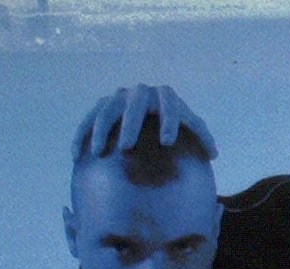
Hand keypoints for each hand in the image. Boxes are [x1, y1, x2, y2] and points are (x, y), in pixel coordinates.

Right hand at [71, 84, 217, 159]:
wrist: (152, 112)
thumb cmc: (175, 124)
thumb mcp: (191, 127)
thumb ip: (202, 137)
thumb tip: (213, 154)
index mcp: (165, 96)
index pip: (169, 103)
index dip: (169, 120)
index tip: (168, 142)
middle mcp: (140, 92)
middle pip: (135, 104)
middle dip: (130, 124)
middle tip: (127, 147)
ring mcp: (118, 97)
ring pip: (106, 110)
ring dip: (101, 130)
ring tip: (98, 152)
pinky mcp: (101, 106)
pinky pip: (88, 119)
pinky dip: (81, 135)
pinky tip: (76, 156)